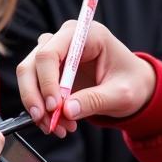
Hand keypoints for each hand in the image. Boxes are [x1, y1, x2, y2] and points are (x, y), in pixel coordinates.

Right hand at [16, 21, 156, 135]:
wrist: (133, 87)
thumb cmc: (132, 83)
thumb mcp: (122, 95)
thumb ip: (95, 100)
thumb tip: (67, 111)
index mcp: (86, 34)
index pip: (51, 51)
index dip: (47, 80)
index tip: (55, 107)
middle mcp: (66, 38)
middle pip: (33, 62)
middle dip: (35, 95)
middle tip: (47, 121)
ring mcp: (56, 53)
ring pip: (28, 76)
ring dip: (37, 105)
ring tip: (58, 127)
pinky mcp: (51, 70)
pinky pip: (35, 88)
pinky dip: (41, 109)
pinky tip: (58, 124)